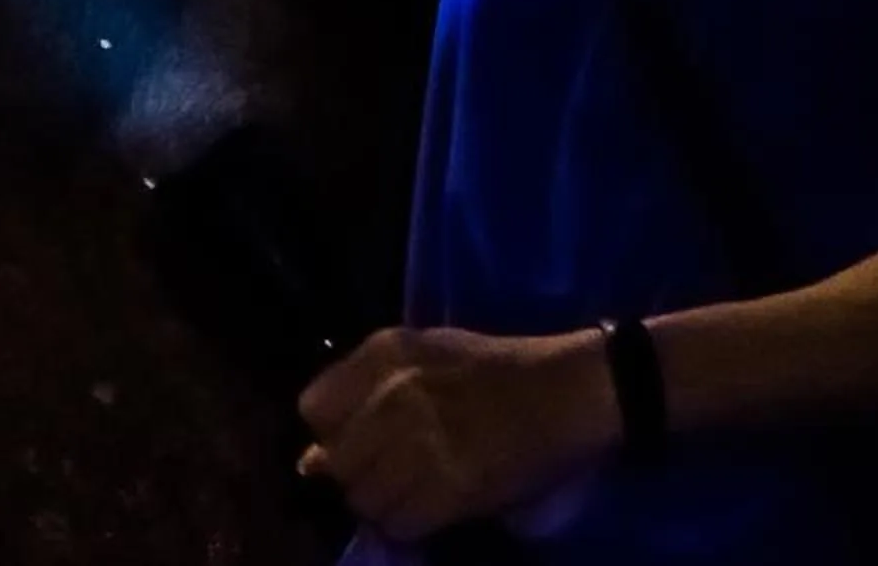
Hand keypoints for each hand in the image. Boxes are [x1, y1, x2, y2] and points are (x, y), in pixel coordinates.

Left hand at [296, 325, 622, 543]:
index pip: (313, 409)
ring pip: (365, 498)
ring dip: (385, 504)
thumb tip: (311, 460)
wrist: (566, 390)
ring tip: (415, 491)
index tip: (359, 440)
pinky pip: (401, 523)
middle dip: (358, 475)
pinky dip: (412, 524)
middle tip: (392, 473)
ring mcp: (422, 440)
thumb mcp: (420, 356)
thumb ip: (362, 394)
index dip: (333, 433)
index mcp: (383, 354)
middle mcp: (394, 394)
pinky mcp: (454, 485)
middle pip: (338, 462)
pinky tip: (434, 507)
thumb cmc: (494, 369)